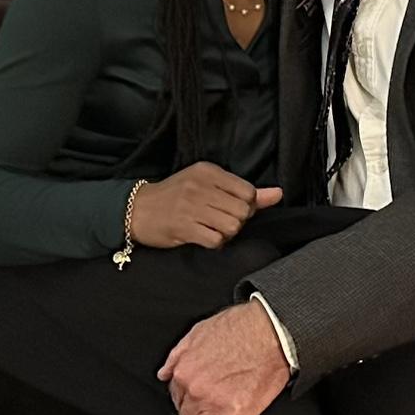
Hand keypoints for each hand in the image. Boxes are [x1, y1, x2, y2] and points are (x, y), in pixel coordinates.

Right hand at [131, 162, 281, 249]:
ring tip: (211, 228)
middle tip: (219, 221)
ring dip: (226, 233)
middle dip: (237, 221)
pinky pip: (216, 240)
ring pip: (232, 226)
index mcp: (208, 171)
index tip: (230, 208)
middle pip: (243, 211)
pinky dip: (214, 243)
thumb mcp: (207, 185)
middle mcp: (200, 186)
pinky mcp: (183, 226)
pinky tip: (203, 237)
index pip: (248, 191)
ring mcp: (191, 206)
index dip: (246, 206)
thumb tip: (278, 194)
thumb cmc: (175, 197)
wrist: (137, 209)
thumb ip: (244, 191)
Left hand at [158, 302, 289, 414]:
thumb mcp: (197, 332)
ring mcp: (218, 407)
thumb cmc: (239, 326)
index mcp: (185, 372)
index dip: (185, 401)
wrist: (271, 330)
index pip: (176, 397)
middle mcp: (197, 392)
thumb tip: (163, 373)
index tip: (192, 404)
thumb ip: (176, 354)